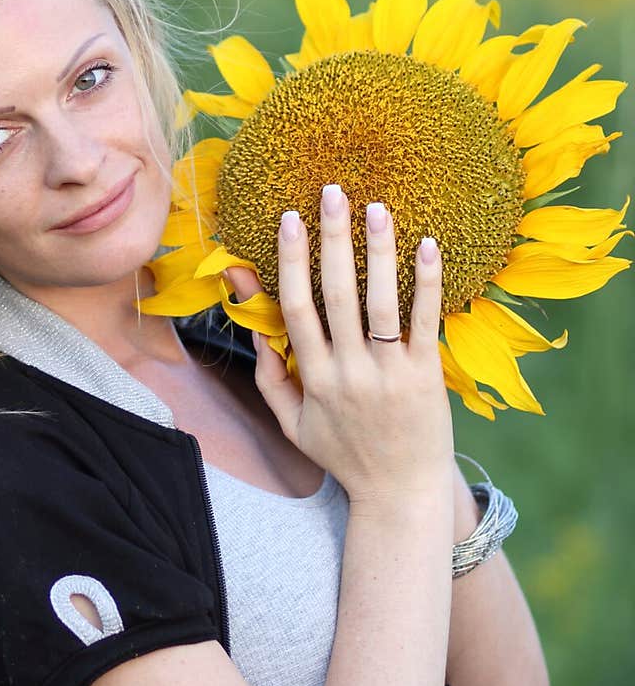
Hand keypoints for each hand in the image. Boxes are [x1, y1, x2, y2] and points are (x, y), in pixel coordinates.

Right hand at [224, 186, 453, 506]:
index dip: (291, 261)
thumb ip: (273, 381)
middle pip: (335, 294)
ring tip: (377, 207)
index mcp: (314, 379)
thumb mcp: (295, 426)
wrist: (399, 493)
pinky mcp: (426, 376)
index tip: (290, 219)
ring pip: (380, 302)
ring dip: (377, 251)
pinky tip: (428, 244)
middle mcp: (348, 372)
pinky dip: (427, 282)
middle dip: (332, 239)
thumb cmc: (345, 456)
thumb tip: (257, 333)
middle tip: (332, 192)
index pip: (296, 308)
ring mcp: (388, 373)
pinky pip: (425, 321)